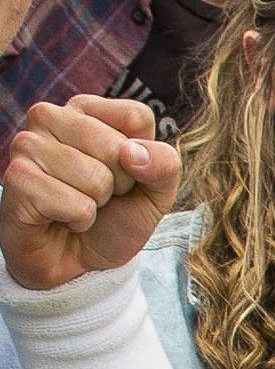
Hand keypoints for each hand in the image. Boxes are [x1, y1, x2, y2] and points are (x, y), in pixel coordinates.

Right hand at [1, 96, 179, 289]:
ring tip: (79, 205)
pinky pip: (76, 204)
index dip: (144, 156)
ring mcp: (27, 145)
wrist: (81, 260)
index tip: (124, 173)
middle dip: (119, 184)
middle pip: (117, 148)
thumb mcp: (157, 190)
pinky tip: (62, 218)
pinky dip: (80, 220)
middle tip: (99, 195)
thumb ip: (164, 165)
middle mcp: (50, 117)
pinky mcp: (16, 179)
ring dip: (97, 204)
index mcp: (86, 109)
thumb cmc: (116, 215)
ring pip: (96, 177)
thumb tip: (133, 153)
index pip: (136, 116)